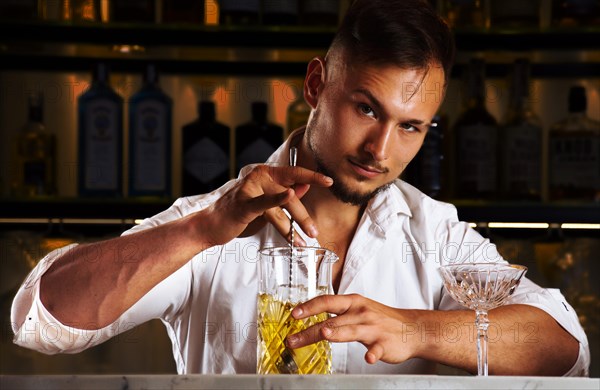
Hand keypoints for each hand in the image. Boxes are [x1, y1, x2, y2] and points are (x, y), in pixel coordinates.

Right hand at [199, 164, 332, 245]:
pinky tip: (289, 196)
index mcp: (265, 174)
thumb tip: (304, 186)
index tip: (329, 181)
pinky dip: (277, 199)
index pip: (294, 173)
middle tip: (314, 232)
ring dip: (293, 224)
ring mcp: (250, 188)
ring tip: (303, 239)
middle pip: (290, 194)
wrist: (211, 225)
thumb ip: (284, 194)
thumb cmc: (238, 214)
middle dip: (303, 216)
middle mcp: (259, 176)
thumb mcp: (265, 203)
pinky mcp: (243, 203)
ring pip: (280, 205)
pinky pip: (264, 203)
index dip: (312, 176)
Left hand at [285, 294, 416, 364]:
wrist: (412, 328)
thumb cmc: (381, 319)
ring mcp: (372, 328)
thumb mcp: (358, 309)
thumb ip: (337, 313)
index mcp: (352, 303)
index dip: (309, 307)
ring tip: (324, 335)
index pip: (326, 301)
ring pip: (351, 330)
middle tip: (292, 340)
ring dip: (337, 333)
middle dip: (310, 330)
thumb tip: (312, 317)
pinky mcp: (384, 343)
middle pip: (331, 321)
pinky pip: (377, 349)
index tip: (294, 314)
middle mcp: (360, 313)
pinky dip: (373, 354)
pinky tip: (368, 358)